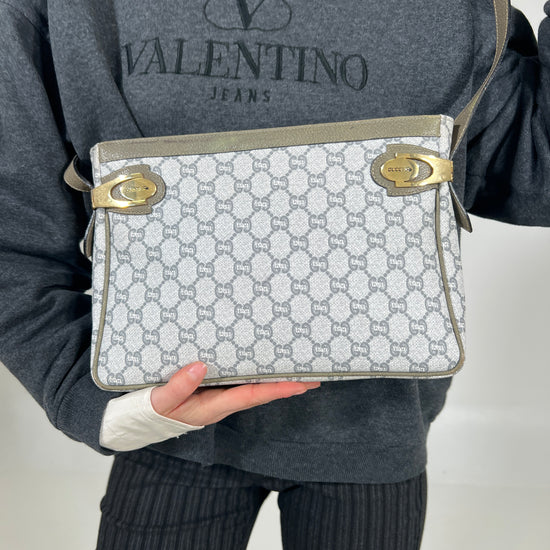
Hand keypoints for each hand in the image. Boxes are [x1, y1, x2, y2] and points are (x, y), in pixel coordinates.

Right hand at [151, 361, 320, 425]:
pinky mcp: (213, 390)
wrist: (142, 420)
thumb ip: (179, 386)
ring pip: (253, 388)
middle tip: (314, 378)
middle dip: (287, 386)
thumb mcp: (161, 401)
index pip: (252, 396)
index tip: (300, 384)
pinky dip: (257, 375)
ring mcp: (219, 397)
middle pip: (261, 393)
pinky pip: (241, 382)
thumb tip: (201, 366)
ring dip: (275, 380)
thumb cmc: (152, 411)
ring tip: (298, 370)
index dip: (276, 390)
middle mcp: (222, 403)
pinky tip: (264, 366)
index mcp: (213, 407)